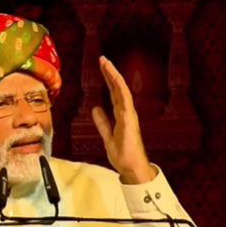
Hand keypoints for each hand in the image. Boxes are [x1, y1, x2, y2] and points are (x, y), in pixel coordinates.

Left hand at [91, 56, 157, 183]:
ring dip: (114, 76)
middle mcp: (126, 112)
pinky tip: (115, 78)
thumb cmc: (123, 155)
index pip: (113, 94)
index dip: (108, 80)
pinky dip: (120, 88)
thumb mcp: (107, 136)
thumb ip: (102, 123)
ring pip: (121, 90)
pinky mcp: (129, 119)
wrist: (130, 167)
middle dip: (110, 73)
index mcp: (121, 115)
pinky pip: (125, 100)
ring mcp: (129, 114)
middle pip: (117, 88)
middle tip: (102, 59)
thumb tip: (95, 109)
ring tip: (106, 63)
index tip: (102, 68)